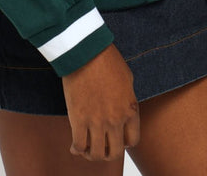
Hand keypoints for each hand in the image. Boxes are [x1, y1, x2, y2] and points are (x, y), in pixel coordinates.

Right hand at [61, 43, 139, 161]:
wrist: (87, 51)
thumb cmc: (107, 59)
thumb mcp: (127, 79)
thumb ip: (127, 98)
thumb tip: (123, 108)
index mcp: (130, 110)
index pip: (132, 141)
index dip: (123, 143)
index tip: (115, 139)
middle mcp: (116, 120)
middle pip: (115, 152)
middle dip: (107, 154)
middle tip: (100, 147)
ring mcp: (98, 122)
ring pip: (97, 154)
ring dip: (92, 155)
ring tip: (86, 149)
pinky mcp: (79, 120)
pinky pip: (79, 145)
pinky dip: (77, 150)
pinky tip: (74, 146)